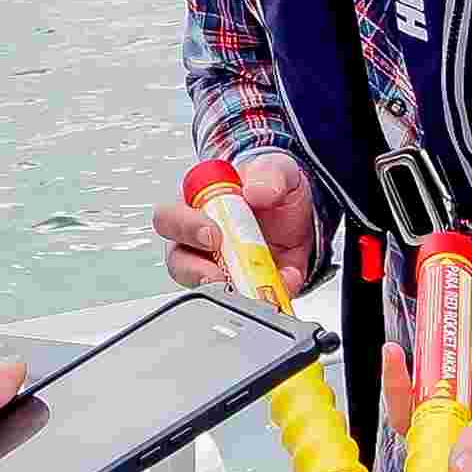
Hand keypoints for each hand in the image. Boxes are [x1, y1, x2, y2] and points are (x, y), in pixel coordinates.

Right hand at [153, 149, 314, 293]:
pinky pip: (249, 301)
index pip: (169, 218)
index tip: (212, 234)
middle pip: (178, 261)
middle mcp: (199, 242)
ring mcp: (220, 268)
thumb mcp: (276, 170)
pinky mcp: (246, 287)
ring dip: (228, 291)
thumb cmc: (272, 188)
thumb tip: (257, 190)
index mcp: (197, 207)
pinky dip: (269, 294)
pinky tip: (286, 279)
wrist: (302, 213)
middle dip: (197, 271)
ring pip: (206, 288)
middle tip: (222, 272)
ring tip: (251, 287)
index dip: (185, 228)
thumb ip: (269, 174)